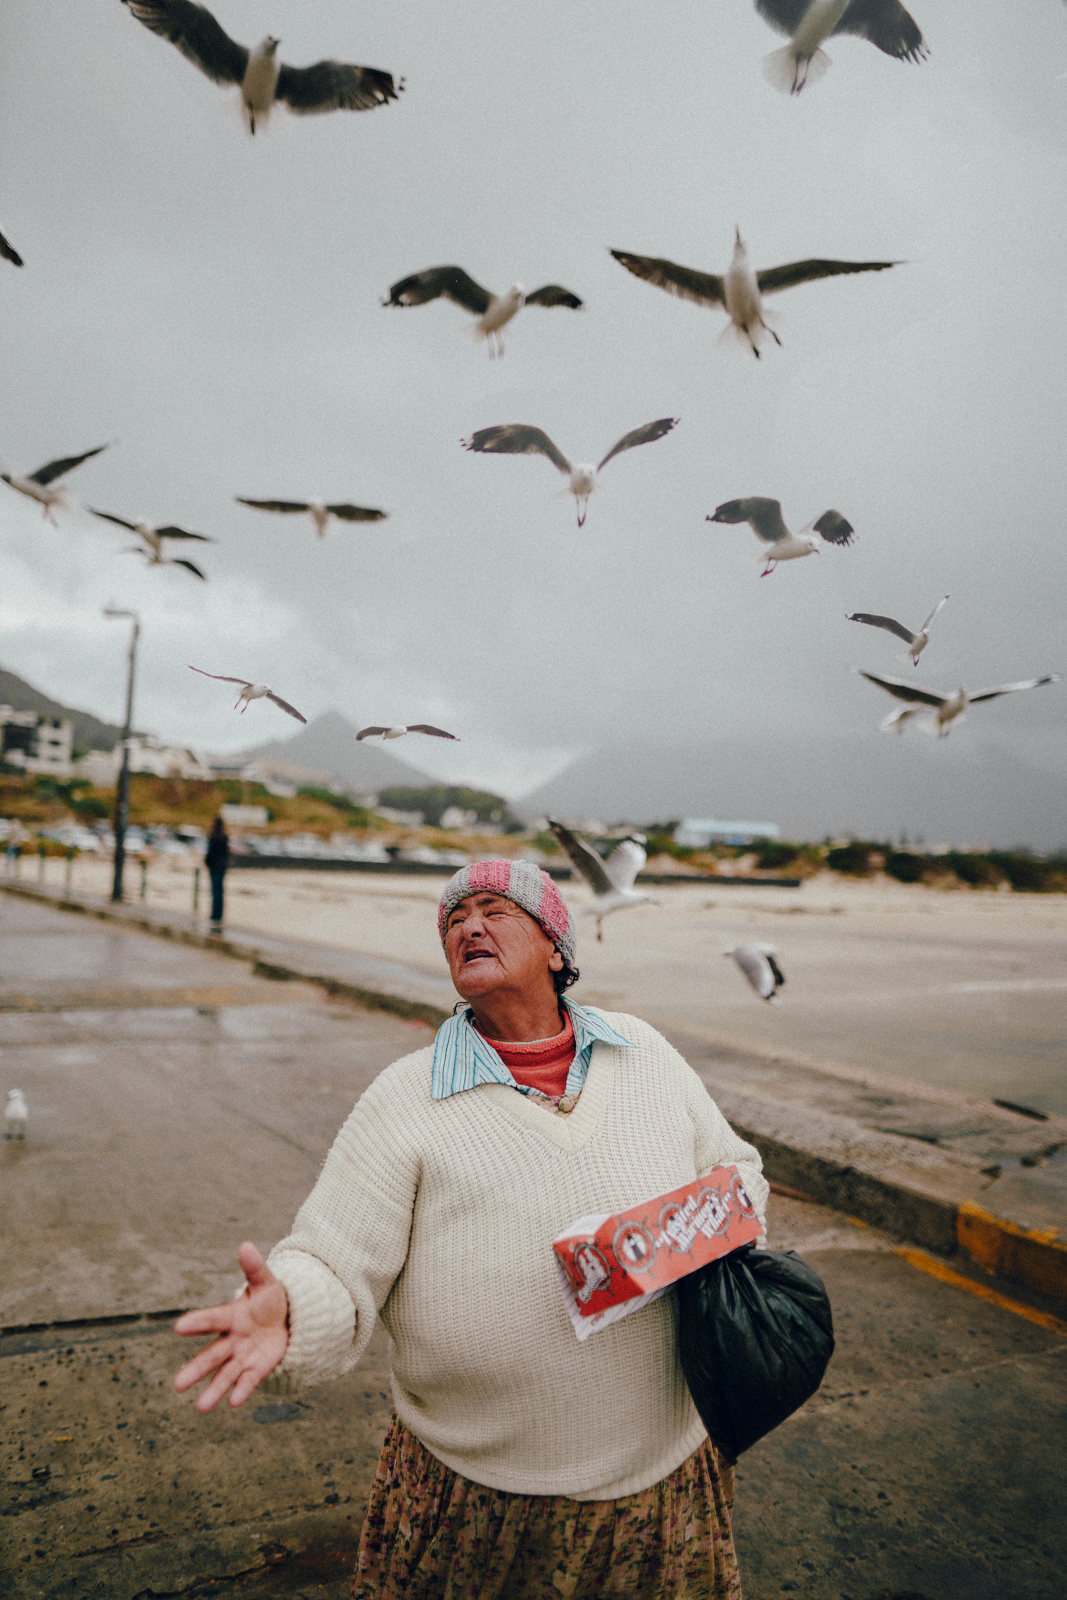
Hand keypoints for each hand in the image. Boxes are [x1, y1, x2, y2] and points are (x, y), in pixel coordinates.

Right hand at [173, 1241, 289, 1411]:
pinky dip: (240, 1392)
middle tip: (177, 1385)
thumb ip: (254, 1268)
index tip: (177, 1327)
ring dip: (213, 1391)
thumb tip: (245, 1245)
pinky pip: (247, 1381)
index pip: (212, 1319)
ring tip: (201, 1408)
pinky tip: (232, 1404)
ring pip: (225, 1375)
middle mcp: (232, 1339)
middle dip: (196, 1369)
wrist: (287, 1320)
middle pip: (212, 1355)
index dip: (197, 1323)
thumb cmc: (270, 1300)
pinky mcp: (255, 1369)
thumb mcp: (266, 1283)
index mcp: (232, 1316)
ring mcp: (242, 1357)